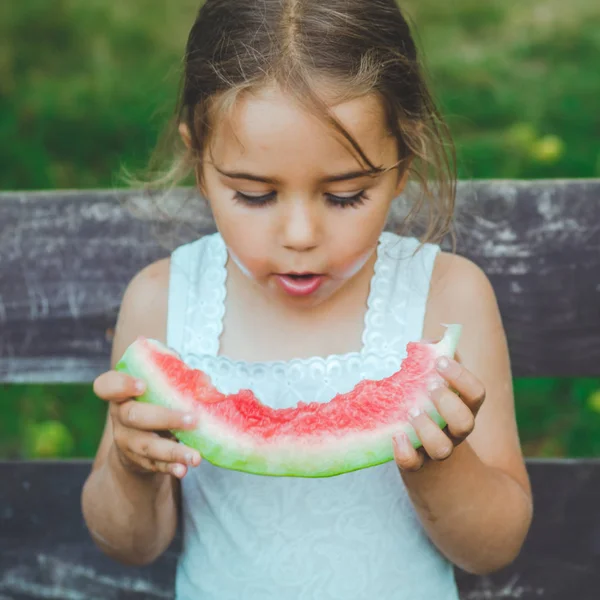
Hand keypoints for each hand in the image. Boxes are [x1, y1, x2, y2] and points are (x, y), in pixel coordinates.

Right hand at [93, 371, 201, 478]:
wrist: (137, 439)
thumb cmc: (153, 401)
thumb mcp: (157, 385)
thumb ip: (174, 374)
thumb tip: (203, 380)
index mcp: (121, 393)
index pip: (107, 386)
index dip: (122, 385)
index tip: (142, 385)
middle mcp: (119, 416)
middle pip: (134, 416)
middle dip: (165, 418)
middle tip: (193, 420)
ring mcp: (127, 440)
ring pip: (147, 446)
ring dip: (173, 451)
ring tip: (195, 457)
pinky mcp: (138, 460)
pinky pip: (154, 465)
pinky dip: (170, 467)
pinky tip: (183, 469)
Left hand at [392, 357, 485, 471]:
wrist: (426, 458)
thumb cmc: (429, 407)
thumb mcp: (436, 383)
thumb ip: (433, 359)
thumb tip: (426, 340)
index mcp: (463, 407)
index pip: (476, 392)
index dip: (461, 377)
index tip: (440, 362)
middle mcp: (454, 430)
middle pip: (465, 423)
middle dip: (448, 403)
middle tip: (429, 386)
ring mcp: (436, 449)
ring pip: (442, 448)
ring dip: (427, 429)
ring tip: (412, 411)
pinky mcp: (416, 464)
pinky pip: (413, 464)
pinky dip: (405, 452)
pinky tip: (396, 435)